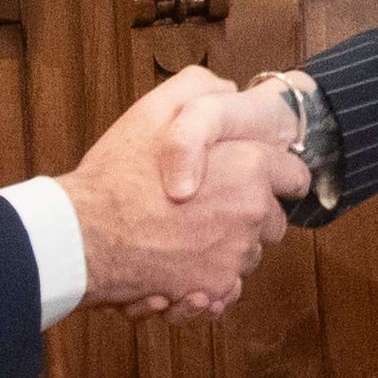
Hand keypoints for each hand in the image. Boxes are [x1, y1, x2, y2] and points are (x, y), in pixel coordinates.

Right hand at [60, 67, 306, 317]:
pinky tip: (181, 270)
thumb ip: (199, 89)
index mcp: (248, 168)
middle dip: (249, 216)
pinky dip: (209, 283)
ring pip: (246, 255)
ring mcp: (234, 256)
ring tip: (183, 237)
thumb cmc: (116, 177)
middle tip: (208, 208)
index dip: (278, 176)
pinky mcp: (214, 289)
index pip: (294, 176)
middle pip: (273, 221)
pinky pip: (226, 288)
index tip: (264, 181)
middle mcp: (251, 214)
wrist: (83, 237)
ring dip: (225, 249)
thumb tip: (227, 87)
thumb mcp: (153, 111)